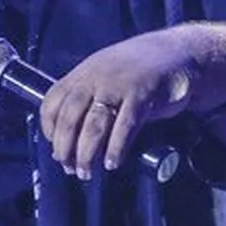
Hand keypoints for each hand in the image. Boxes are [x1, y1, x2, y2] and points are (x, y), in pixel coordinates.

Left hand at [39, 29, 198, 179]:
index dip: (48, 128)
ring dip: (86, 152)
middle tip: (69, 167)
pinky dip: (116, 147)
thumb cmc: (135, 71)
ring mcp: (119, 87)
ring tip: (86, 172)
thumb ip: (86, 98)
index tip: (54, 147)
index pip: (52, 101)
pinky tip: (112, 162)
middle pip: (70, 116)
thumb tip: (69, 137)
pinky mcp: (143, 96)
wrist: (176, 53)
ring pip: (94, 124)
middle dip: (65, 146)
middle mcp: (95, 78)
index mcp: (82, 74)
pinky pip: (125, 126)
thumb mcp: (103, 75)